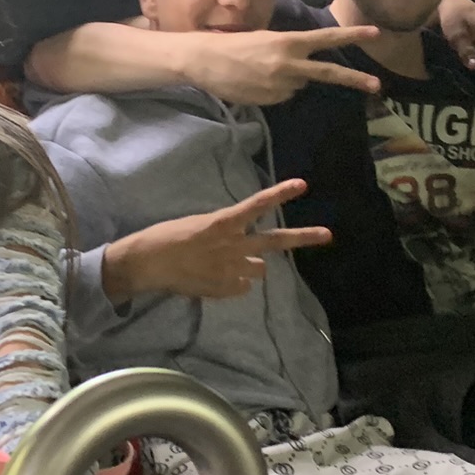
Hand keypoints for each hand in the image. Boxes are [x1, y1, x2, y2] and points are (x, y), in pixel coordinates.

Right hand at [101, 179, 329, 302]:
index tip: (303, 185)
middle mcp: (233, 245)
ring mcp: (232, 270)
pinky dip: (234, 283)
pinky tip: (214, 279)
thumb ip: (225, 234)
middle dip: (304, 237)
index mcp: (223, 223)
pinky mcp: (226, 289)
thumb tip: (246, 253)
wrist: (147, 264)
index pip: (258, 205)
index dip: (281, 193)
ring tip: (225, 264)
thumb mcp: (197, 225)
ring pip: (259, 269)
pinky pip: (243, 287)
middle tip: (328, 234)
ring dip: (250, 266)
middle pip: (275, 241)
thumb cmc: (166, 237)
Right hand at [190, 26, 382, 103]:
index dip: (352, 35)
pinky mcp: (270, 100)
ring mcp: (280, 85)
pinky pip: (282, 97)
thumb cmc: (233, 45)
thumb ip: (289, 51)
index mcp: (288, 42)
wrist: (204, 60)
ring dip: (288, 81)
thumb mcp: (266, 40)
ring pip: (298, 86)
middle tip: (377, 85)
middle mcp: (288, 64)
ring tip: (261, 72)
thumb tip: (304, 71)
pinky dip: (274, 92)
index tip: (375, 33)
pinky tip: (255, 83)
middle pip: (328, 73)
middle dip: (354, 79)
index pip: (326, 39)